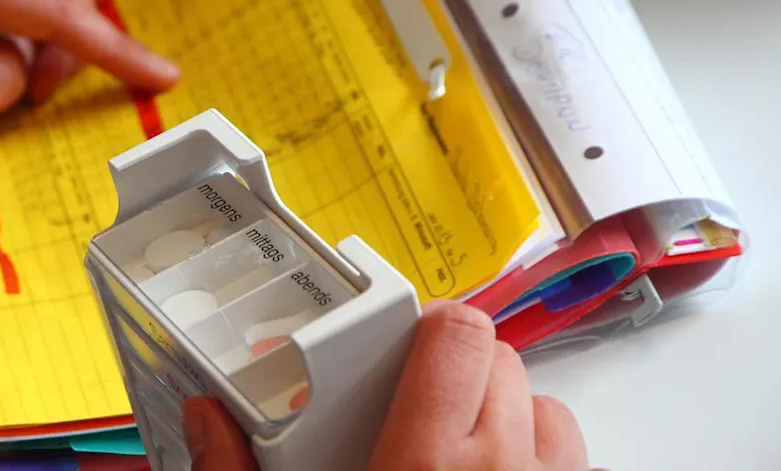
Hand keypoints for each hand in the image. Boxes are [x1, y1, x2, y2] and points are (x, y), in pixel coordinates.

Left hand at [0, 0, 178, 160]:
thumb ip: (0, 80)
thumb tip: (29, 62)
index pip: (54, 8)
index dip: (113, 47)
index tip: (158, 75)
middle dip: (73, 35)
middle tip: (41, 94)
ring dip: (48, 26)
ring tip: (16, 81)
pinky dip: (22, 16)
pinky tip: (2, 54)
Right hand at [183, 302, 590, 470]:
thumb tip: (207, 419)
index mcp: (423, 467)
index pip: (461, 338)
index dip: (434, 324)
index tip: (404, 339)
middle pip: (504, 363)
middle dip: (461, 367)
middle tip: (416, 398)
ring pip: (549, 414)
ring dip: (509, 414)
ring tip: (459, 446)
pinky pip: (573, 467)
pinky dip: (539, 461)